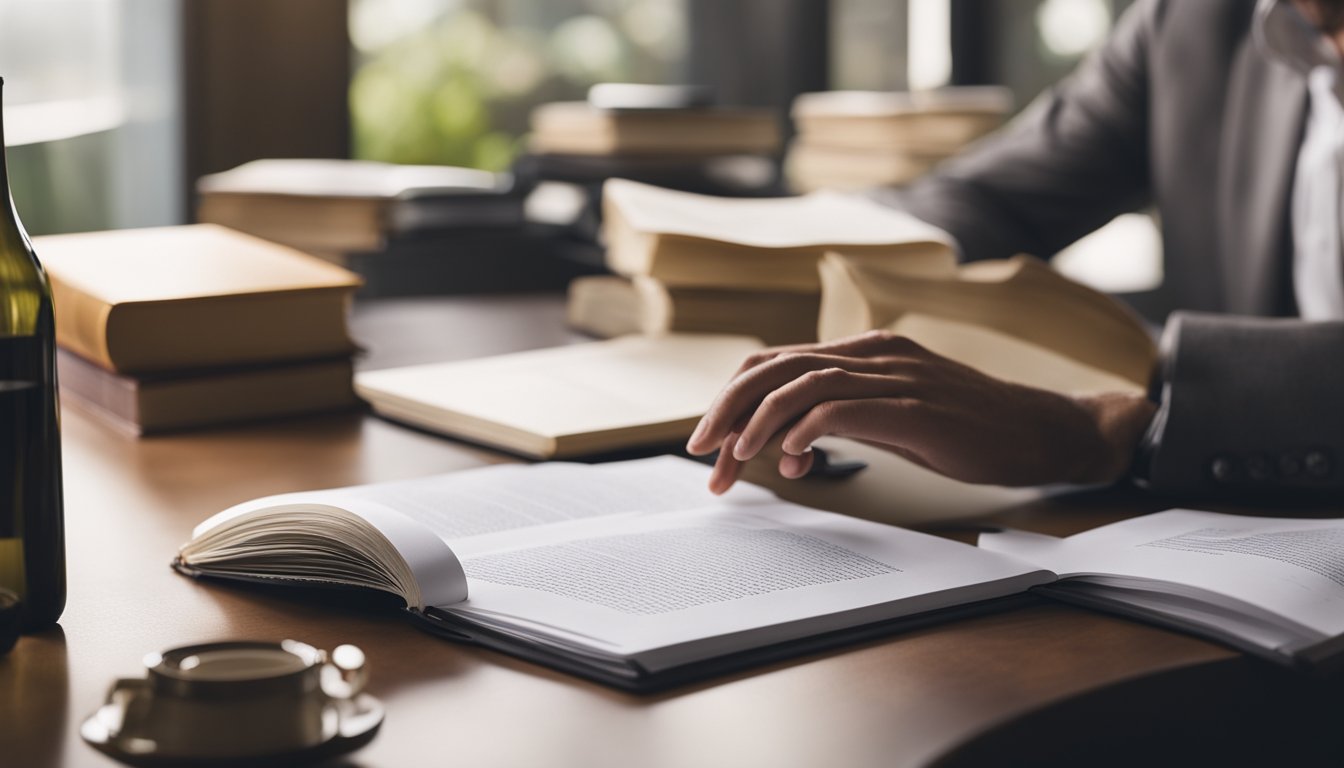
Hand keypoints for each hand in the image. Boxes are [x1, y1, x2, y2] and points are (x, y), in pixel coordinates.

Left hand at [686, 330, 1156, 493]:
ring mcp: (894, 375)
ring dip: (755, 424)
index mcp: (864, 350)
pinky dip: (804, 431)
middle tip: (702, 452)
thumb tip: (782, 443)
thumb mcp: (891, 414)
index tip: (710, 440)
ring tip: (735, 459)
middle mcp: (873, 353)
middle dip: (728, 410)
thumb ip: (841, 416)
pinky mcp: (913, 406)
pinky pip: (841, 409)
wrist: (1037, 431)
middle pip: (776, 367)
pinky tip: (790, 457)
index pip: (776, 361)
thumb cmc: (965, 427)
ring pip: (800, 384)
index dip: (734, 397)